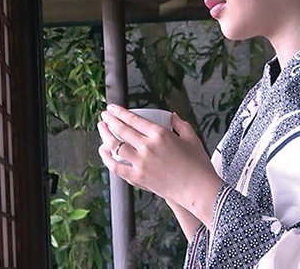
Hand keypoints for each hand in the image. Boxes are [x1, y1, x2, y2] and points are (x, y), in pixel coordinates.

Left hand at [97, 104, 221, 225]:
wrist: (198, 189)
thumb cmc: (198, 165)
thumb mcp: (192, 138)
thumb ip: (181, 124)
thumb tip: (172, 116)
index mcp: (160, 135)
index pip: (134, 119)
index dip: (119, 112)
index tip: (112, 108)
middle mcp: (147, 147)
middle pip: (121, 130)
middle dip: (109, 120)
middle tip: (104, 116)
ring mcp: (140, 163)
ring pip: (115, 147)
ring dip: (105, 136)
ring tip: (101, 129)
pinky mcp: (138, 178)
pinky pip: (116, 167)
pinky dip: (107, 158)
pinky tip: (104, 152)